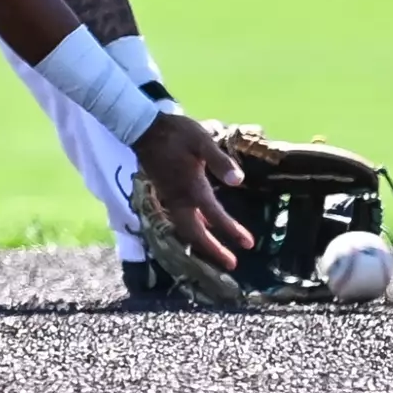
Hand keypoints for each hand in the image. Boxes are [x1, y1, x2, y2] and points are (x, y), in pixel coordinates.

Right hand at [131, 113, 255, 269]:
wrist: (144, 128)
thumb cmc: (175, 132)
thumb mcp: (201, 140)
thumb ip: (220, 161)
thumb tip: (238, 181)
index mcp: (191, 187)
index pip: (214, 215)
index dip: (231, 231)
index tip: (248, 244)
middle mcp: (179, 198)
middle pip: (194, 233)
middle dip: (212, 250)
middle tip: (230, 265)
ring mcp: (170, 197)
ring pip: (185, 229)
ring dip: (202, 244)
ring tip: (218, 254)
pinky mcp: (165, 193)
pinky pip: (180, 220)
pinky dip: (193, 230)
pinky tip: (202, 228)